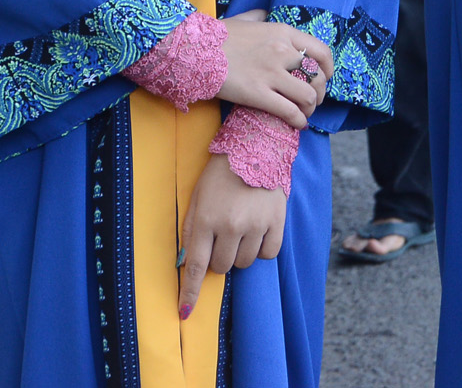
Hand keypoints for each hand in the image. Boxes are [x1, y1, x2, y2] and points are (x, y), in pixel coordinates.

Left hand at [178, 152, 286, 318]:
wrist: (255, 147)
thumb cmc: (219, 175)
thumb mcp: (197, 199)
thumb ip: (191, 232)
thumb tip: (185, 265)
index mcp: (206, 220)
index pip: (196, 266)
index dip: (190, 293)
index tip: (185, 313)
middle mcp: (231, 225)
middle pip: (223, 267)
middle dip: (220, 259)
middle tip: (223, 238)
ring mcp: (256, 224)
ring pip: (245, 262)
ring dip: (241, 253)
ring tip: (242, 228)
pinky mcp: (277, 221)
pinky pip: (269, 253)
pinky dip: (262, 248)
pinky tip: (259, 230)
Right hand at [218, 11, 332, 128]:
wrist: (195, 49)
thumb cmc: (217, 35)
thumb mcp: (244, 19)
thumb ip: (259, 16)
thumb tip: (265, 13)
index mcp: (283, 32)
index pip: (321, 51)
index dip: (328, 68)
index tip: (326, 77)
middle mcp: (283, 51)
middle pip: (317, 76)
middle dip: (320, 92)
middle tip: (313, 100)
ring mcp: (272, 73)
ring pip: (308, 95)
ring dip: (310, 108)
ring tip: (304, 113)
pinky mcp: (258, 94)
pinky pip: (289, 111)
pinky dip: (299, 121)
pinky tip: (297, 125)